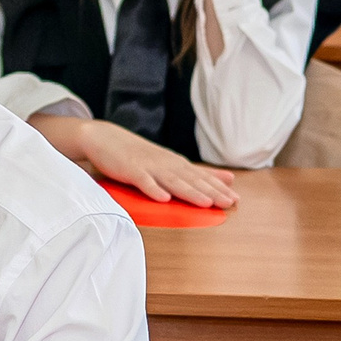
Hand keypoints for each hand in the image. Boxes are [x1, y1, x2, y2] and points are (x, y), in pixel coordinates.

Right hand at [32, 112, 240, 206]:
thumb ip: (197, 172)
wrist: (104, 138)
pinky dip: (153, 190)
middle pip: (191, 180)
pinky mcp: (130, 171)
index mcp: (175, 164)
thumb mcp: (171, 162)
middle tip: (229, 202)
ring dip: (189, 192)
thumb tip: (229, 178)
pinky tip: (163, 198)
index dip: (218, 188)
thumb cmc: (138, 154)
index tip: (236, 199)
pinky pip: (143, 182)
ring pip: (172, 181)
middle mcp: (166, 164)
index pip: (201, 177)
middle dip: (211, 192)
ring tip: (206, 202)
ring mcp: (148, 167)